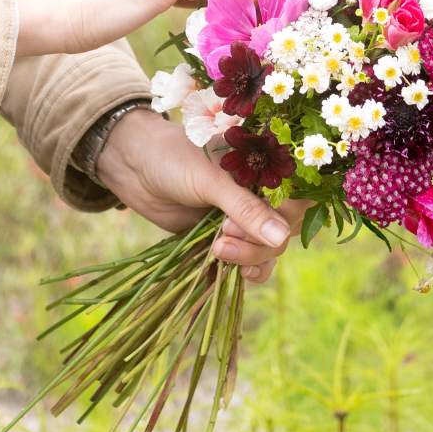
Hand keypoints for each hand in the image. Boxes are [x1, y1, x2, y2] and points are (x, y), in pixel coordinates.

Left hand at [91, 108, 310, 285]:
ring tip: (218, 250)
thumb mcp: (211, 181)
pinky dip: (244, 271)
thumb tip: (281, 239)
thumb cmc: (173, 158)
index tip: (263, 224)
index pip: (298, 198)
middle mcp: (260, 195)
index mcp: (265, 169)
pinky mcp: (224, 238)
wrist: (133, 166)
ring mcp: (243, 219)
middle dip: (258, 241)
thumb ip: (246, 209)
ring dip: (250, 258)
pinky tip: (231, 273)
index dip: (287, 216)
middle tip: (224, 234)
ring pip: (266, 250)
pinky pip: (247, 263)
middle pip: (283, 231)